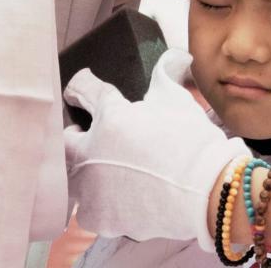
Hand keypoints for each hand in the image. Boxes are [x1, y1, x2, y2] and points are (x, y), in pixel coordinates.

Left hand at [64, 50, 249, 248]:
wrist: (207, 193)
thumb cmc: (193, 144)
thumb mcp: (177, 102)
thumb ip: (166, 74)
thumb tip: (175, 55)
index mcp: (110, 116)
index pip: (83, 90)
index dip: (83, 84)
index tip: (82, 83)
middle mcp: (91, 151)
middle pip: (64, 137)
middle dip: (74, 132)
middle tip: (87, 132)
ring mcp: (91, 187)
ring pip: (70, 175)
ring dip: (82, 168)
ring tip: (101, 168)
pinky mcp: (98, 215)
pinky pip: (86, 206)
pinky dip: (98, 200)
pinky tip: (114, 196)